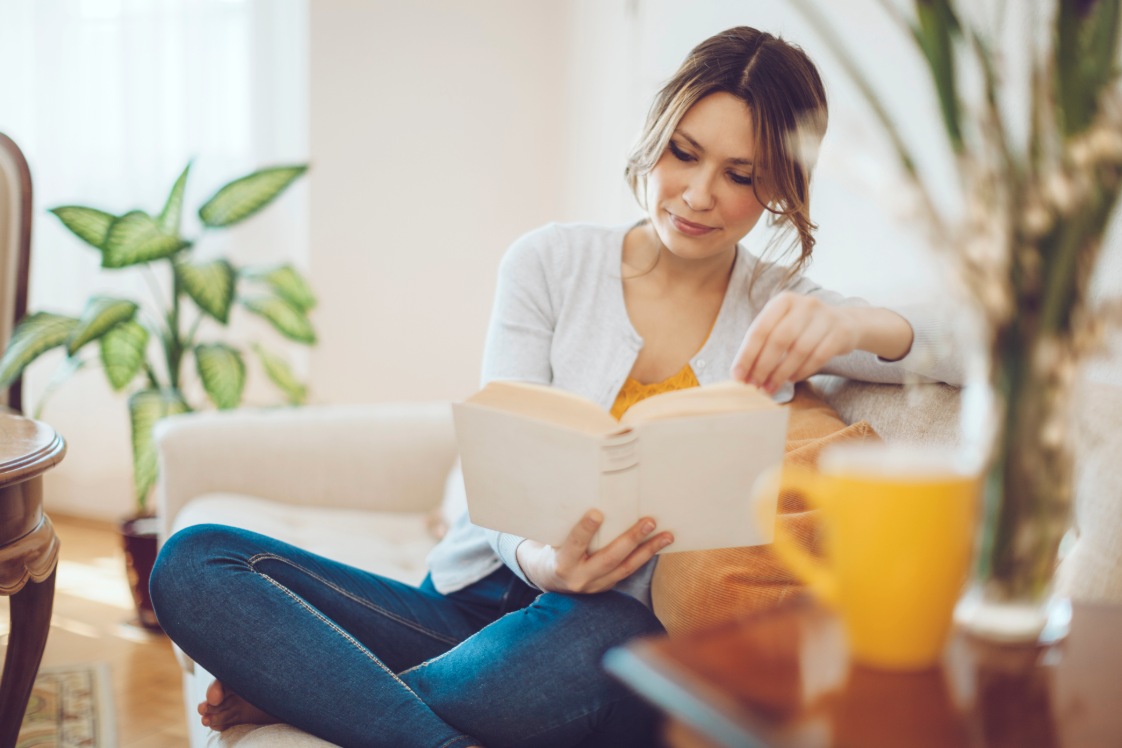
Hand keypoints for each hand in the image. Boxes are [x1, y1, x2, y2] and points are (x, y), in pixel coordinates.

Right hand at [515, 510, 672, 593]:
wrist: (551, 579)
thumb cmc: (554, 548)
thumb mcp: (553, 538)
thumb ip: (568, 524)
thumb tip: (586, 494)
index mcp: (562, 562)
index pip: (574, 544)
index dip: (585, 530)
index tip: (596, 513)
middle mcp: (580, 578)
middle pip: (609, 558)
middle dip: (631, 540)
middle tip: (650, 522)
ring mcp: (595, 586)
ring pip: (626, 568)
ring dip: (648, 550)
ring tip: (667, 536)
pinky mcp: (607, 586)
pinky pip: (629, 571)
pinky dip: (644, 557)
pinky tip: (659, 544)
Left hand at [731, 291, 859, 393]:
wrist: (844, 323)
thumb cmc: (803, 328)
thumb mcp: (782, 325)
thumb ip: (762, 344)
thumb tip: (741, 373)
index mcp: (783, 301)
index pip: (760, 329)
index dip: (747, 355)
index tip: (738, 376)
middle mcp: (804, 304)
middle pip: (779, 339)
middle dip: (763, 366)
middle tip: (755, 385)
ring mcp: (825, 317)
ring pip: (799, 350)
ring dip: (781, 373)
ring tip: (771, 387)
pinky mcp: (841, 332)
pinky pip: (818, 356)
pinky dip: (802, 371)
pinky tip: (792, 379)